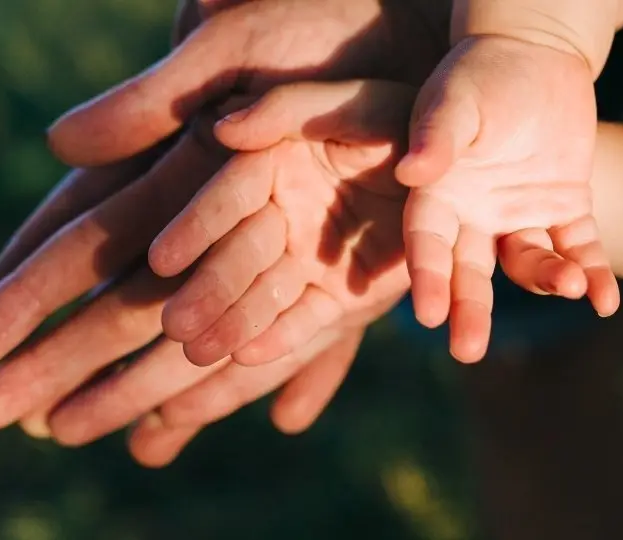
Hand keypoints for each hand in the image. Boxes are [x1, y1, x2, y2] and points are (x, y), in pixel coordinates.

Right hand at [0, 0, 447, 448]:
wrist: (404, 40)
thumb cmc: (311, 26)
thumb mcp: (230, 55)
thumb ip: (153, 102)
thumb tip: (57, 147)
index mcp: (178, 163)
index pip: (84, 233)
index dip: (28, 287)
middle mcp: (219, 217)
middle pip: (132, 295)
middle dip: (75, 353)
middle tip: (8, 410)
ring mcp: (277, 245)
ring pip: (206, 320)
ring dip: (160, 375)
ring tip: (110, 429)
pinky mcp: (341, 266)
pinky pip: (297, 323)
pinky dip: (264, 354)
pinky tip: (220, 393)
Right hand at [147, 80, 413, 366]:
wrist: (460, 162)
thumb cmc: (398, 119)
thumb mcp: (350, 101)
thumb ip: (286, 109)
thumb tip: (222, 129)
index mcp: (271, 167)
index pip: (227, 197)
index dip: (196, 227)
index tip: (163, 258)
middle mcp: (279, 218)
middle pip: (238, 258)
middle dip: (208, 291)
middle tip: (175, 325)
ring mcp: (307, 262)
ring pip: (264, 297)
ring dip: (231, 325)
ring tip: (197, 353)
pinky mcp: (340, 299)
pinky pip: (308, 321)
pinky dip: (283, 339)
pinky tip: (249, 358)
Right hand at [395, 35, 619, 361]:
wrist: (536, 53)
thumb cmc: (482, 74)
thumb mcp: (455, 101)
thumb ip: (435, 137)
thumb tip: (412, 172)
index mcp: (439, 194)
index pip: (428, 244)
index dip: (428, 278)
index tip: (429, 315)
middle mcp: (475, 215)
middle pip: (470, 273)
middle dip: (470, 311)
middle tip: (468, 350)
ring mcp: (520, 215)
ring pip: (530, 263)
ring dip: (548, 278)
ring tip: (571, 286)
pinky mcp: (566, 208)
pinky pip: (579, 248)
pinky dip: (593, 274)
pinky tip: (605, 302)